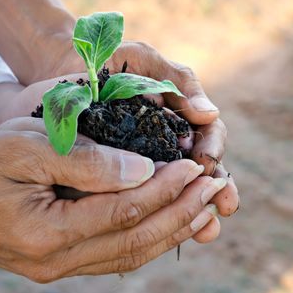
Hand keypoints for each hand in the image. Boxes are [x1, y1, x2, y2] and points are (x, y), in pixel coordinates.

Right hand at [0, 118, 226, 281]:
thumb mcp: (24, 149)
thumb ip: (85, 162)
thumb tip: (142, 169)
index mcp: (47, 233)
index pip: (124, 213)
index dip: (166, 190)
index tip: (196, 167)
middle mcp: (55, 261)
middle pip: (136, 242)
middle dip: (181, 214)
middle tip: (216, 188)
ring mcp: (55, 268)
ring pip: (128, 255)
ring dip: (170, 229)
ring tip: (202, 206)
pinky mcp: (54, 263)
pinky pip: (110, 256)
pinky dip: (143, 239)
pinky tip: (164, 222)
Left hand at [49, 41, 239, 216]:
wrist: (68, 69)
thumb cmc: (111, 60)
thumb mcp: (146, 61)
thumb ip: (178, 82)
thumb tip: (209, 115)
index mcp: (180, 119)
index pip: (208, 138)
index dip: (213, 152)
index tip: (207, 162)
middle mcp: (168, 144)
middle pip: (200, 171)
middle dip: (214, 190)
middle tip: (225, 205)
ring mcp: (145, 162)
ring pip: (176, 190)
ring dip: (194, 211)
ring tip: (207, 230)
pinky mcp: (119, 175)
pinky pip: (142, 197)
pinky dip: (157, 214)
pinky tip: (168, 233)